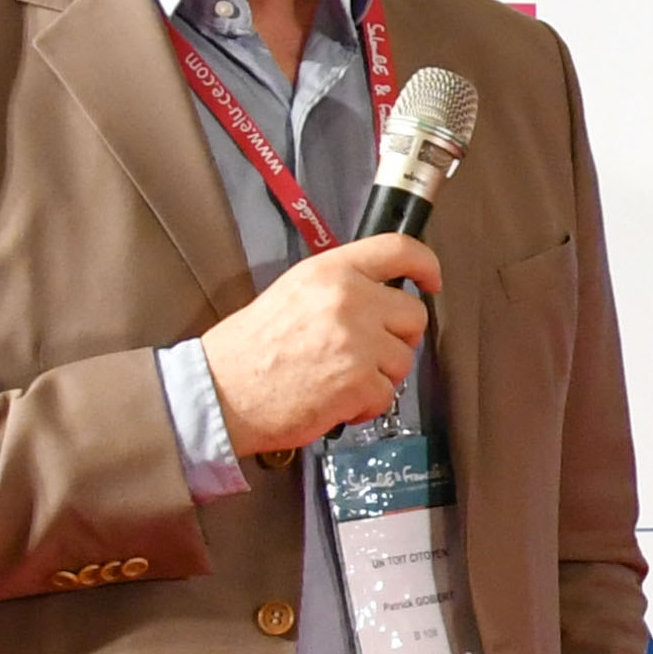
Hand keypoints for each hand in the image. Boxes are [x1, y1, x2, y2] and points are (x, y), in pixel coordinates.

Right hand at [201, 235, 439, 454]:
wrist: (222, 391)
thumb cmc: (249, 348)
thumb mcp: (293, 292)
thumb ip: (340, 286)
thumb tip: (379, 296)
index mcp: (331, 272)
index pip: (398, 249)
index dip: (425, 263)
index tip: (430, 279)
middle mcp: (350, 301)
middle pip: (413, 315)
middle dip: (396, 337)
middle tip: (365, 350)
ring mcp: (358, 343)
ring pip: (403, 359)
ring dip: (379, 374)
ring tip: (339, 376)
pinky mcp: (360, 382)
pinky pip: (388, 394)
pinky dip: (367, 404)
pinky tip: (336, 399)